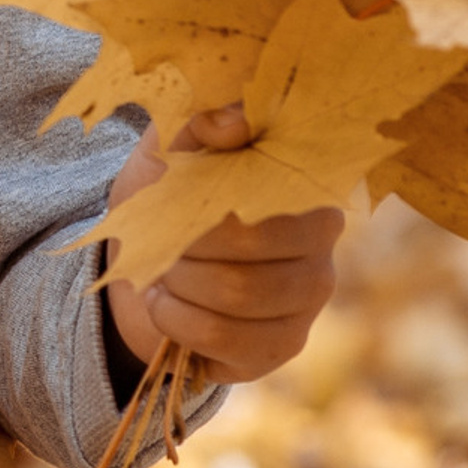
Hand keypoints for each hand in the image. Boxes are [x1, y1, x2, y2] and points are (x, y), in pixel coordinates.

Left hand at [101, 106, 341, 386]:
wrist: (147, 263)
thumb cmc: (168, 192)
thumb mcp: (171, 147)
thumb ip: (199, 121)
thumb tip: (231, 123)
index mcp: (300, 188)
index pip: (275, 192)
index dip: (215, 197)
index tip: (176, 191)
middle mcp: (321, 246)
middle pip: (254, 246)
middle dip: (188, 243)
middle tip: (162, 239)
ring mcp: (308, 303)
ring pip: (241, 295)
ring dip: (180, 283)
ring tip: (161, 272)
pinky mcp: (284, 346)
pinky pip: (233, 342)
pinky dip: (181, 322)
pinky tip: (166, 306)